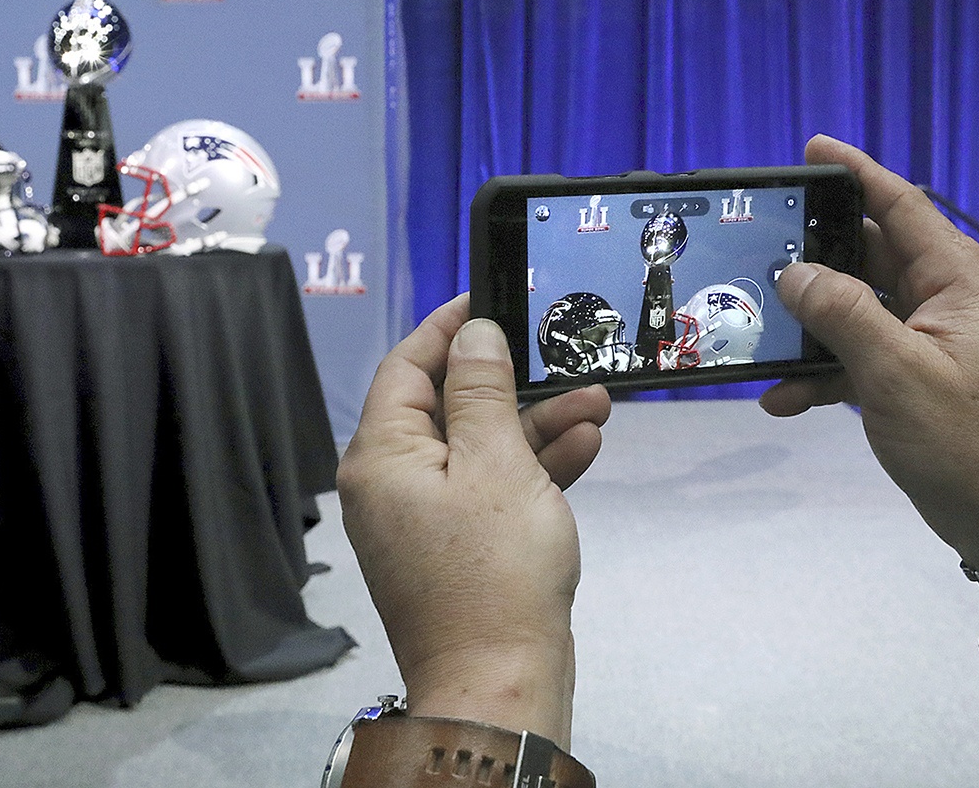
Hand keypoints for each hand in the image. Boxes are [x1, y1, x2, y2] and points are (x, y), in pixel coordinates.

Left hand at [337, 294, 609, 745]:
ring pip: (480, 448)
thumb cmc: (493, 570)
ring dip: (536, 425)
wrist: (500, 682)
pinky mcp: (457, 545)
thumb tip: (471, 334)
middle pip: (448, 407)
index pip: (405, 368)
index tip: (486, 298)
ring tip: (597, 403)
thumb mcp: (495, 463)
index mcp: (381, 456)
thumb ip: (482, 392)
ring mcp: (425, 517)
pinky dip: (533, 469)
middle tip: (562, 357)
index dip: (446, 329)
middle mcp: (392, 482)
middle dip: (512, 383)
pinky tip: (585, 447)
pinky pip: (491, 489)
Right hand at [761, 135, 978, 639]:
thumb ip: (843, 314)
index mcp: (954, 280)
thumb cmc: (963, 441)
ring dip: (806, 326)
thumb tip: (793, 272)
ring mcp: (924, 339)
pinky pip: (853, 358)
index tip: (811, 149)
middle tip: (757, 248)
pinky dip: (818, 373)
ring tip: (756, 329)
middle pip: (867, 255)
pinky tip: (782, 398)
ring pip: (852, 310)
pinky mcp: (908, 377)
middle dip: (813, 255)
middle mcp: (941, 299)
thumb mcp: (896, 373)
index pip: (902, 206)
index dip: (856, 174)